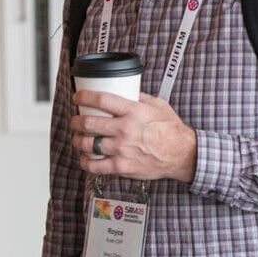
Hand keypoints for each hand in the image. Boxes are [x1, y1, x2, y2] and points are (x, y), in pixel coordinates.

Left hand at [71, 90, 197, 182]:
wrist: (183, 155)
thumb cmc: (171, 130)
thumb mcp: (158, 106)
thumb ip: (139, 97)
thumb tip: (125, 90)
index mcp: (134, 111)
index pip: (101, 100)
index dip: (84, 96)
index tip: (78, 97)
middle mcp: (125, 129)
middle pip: (89, 122)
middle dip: (76, 121)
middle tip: (74, 120)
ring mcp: (122, 149)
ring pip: (88, 144)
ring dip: (77, 141)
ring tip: (77, 139)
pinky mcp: (122, 166)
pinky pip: (96, 166)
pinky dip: (86, 162)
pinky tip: (84, 159)